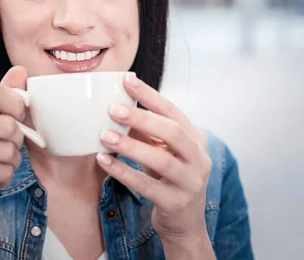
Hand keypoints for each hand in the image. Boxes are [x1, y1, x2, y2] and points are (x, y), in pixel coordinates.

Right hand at [0, 66, 28, 223]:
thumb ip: (4, 95)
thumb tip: (21, 70)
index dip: (16, 105)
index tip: (17, 116)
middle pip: (8, 126)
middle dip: (15, 142)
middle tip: (1, 148)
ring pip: (8, 151)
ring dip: (10, 162)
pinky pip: (3, 172)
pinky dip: (3, 178)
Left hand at [96, 74, 212, 242]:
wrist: (185, 223)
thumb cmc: (171, 179)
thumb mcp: (163, 152)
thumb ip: (147, 132)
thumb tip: (118, 109)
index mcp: (196, 140)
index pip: (174, 111)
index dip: (150, 95)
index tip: (127, 80)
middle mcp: (199, 159)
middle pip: (173, 132)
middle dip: (143, 118)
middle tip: (113, 110)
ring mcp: (190, 182)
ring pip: (161, 160)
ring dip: (130, 146)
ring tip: (104, 136)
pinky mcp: (176, 203)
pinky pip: (147, 186)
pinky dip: (123, 172)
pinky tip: (104, 161)